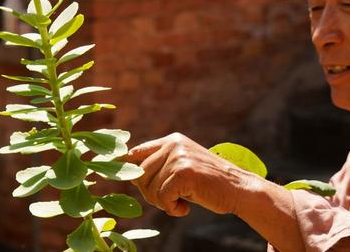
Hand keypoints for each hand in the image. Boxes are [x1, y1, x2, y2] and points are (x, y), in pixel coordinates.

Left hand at [126, 133, 254, 216]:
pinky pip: (162, 198)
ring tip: (182, 201)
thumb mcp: (182, 167)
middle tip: (170, 200)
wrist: (238, 189)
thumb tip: (126, 172)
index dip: (122, 165)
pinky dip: (172, 209)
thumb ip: (160, 166)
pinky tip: (186, 207)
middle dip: (150, 193)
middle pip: (139, 174)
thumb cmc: (207, 183)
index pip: (136, 152)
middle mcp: (174, 144)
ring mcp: (179, 157)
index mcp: (172, 140)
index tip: (111, 170)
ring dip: (163, 203)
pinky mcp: (184, 172)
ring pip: (149, 188)